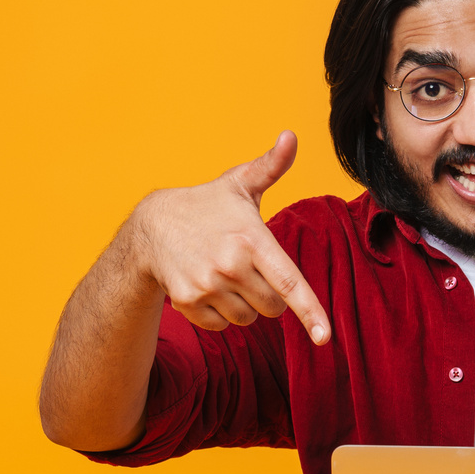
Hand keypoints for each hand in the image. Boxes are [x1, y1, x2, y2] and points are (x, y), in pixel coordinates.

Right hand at [130, 131, 330, 343]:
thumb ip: (271, 166)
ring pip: (248, 319)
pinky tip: (207, 287)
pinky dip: (220, 314)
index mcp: (251, 238)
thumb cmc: (207, 206)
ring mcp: (207, 286)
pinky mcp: (189, 303)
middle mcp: (230, 265)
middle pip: (272, 308)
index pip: (288, 282)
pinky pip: (222, 326)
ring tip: (224, 275)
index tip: (324, 337)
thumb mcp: (238, 184)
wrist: (150, 227)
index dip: (310, 311)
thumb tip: (291, 136)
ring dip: (244, 305)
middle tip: (248, 270)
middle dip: (269, 296)